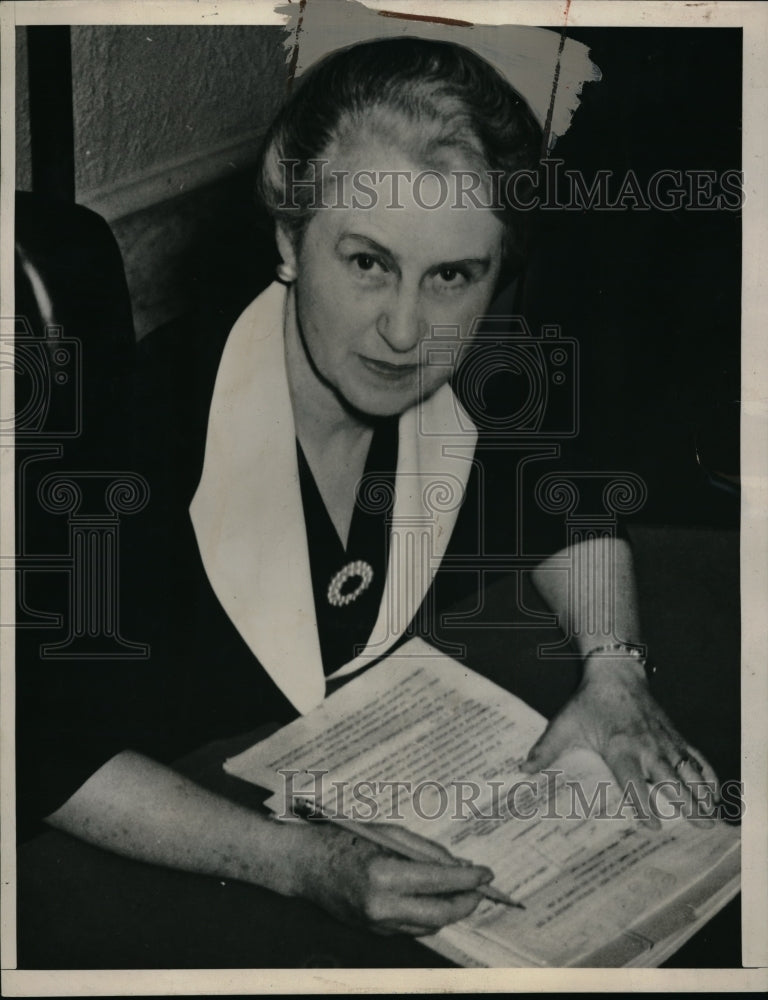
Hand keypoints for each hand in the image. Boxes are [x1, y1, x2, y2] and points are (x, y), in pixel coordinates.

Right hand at [292, 820, 492, 934]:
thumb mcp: (389, 834)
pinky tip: (433, 899)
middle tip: (480, 889)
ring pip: (429, 925)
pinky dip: (429, 916)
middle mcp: (381, 905)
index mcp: (383, 874)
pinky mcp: (374, 932)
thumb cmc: (346, 839)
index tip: (485, 874)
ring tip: (459, 892)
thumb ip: (425, 851)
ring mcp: (377, 923)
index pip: (438, 881)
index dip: (467, 879)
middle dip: (466, 902)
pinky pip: (412, 928)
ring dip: (450, 910)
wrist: (306, 863)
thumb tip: (458, 866)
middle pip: (440, 913)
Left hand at [519, 656, 719, 825]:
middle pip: (669, 779)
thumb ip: (546, 749)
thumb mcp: (564, 724)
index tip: (651, 826)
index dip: (642, 803)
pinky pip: (695, 757)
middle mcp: (647, 745)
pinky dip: (708, 775)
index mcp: (620, 746)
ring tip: (711, 818)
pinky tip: (715, 794)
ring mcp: (664, 741)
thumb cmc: (589, 702)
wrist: (616, 672)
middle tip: (697, 827)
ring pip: (688, 770)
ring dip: (701, 794)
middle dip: (685, 804)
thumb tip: (524, 770)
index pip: (632, 780)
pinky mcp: (675, 736)